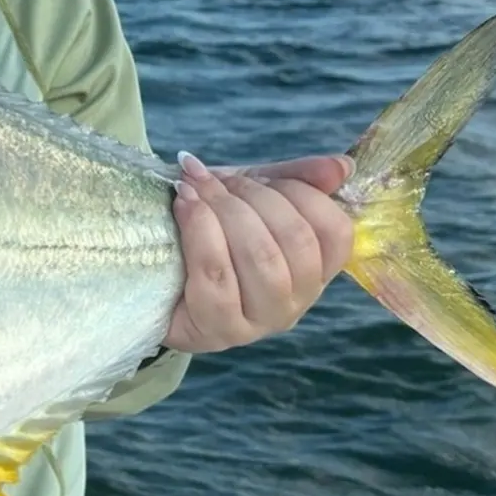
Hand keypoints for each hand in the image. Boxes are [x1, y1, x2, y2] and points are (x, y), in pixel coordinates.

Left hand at [165, 150, 355, 353]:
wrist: (153, 267)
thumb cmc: (213, 229)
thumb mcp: (251, 195)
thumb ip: (296, 178)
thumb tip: (343, 165)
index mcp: (315, 269)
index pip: (335, 232)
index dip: (300, 193)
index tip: (260, 176)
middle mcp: (297, 302)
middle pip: (296, 240)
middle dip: (252, 196)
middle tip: (214, 179)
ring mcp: (260, 322)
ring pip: (261, 259)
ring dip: (224, 211)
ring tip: (194, 189)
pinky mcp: (219, 330)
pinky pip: (217, 278)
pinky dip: (200, 232)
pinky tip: (184, 207)